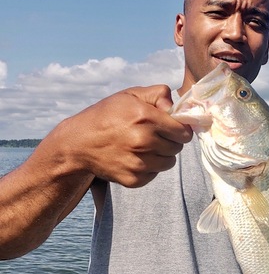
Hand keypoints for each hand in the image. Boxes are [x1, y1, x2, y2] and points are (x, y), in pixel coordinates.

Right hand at [52, 85, 192, 186]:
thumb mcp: (130, 94)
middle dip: (170, 140)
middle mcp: (143, 141)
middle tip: (154, 135)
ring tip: (145, 146)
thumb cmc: (107, 115)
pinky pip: (155, 173)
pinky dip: (150, 167)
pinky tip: (135, 157)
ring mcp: (139, 163)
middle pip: (178, 147)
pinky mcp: (134, 180)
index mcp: (145, 117)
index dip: (180, 128)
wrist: (78, 144)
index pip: (183, 131)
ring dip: (162, 155)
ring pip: (169, 162)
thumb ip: (159, 93)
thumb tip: (175, 108)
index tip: (172, 127)